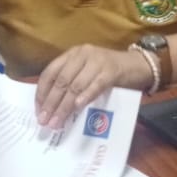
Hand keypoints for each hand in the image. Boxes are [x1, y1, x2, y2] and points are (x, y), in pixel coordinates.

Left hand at [34, 44, 152, 128]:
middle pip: (61, 81)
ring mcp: (97, 60)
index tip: (38, 111)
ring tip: (57, 122)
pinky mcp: (111, 70)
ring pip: (75, 85)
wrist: (138, 65)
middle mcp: (82, 54)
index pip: (50, 73)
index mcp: (72, 54)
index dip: (42, 93)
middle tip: (45, 121)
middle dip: (51, 103)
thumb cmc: (109, 72)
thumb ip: (71, 83)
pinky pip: (95, 85)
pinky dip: (85, 96)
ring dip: (64, 106)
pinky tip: (77, 107)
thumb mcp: (86, 72)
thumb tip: (51, 108)